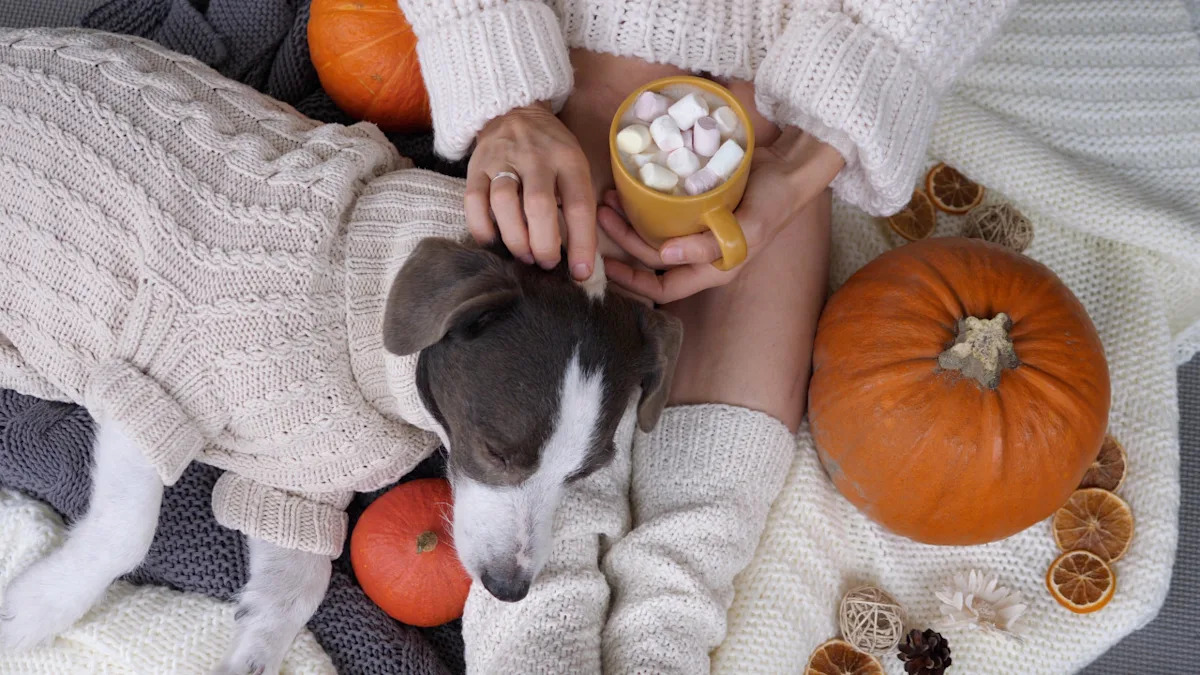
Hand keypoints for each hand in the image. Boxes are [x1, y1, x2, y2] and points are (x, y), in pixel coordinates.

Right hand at [465, 101, 596, 279]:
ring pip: (504, 203)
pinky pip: (473, 202)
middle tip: (548, 263)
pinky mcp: (475, 168)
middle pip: (539, 205)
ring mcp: (502, 161)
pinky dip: (482, 229)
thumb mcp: (574, 167)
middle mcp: (535, 157)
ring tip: (524, 257)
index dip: (582, 243)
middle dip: (544, 243)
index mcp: (568, 159)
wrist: (513, 111)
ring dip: (515, 238)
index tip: (581, 273)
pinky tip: (494, 243)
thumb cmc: (551, 151)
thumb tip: (580, 261)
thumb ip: (576, 205)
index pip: (579, 204)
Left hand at [601, 128, 844, 303]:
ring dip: (628, 218)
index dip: (632, 283)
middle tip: (603, 212)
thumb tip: (664, 256)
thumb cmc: (774, 202)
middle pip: (650, 256)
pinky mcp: (695, 204)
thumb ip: (709, 246)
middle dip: (623, 238)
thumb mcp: (748, 227)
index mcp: (711, 268)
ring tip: (610, 197)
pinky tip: (629, 184)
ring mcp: (696, 228)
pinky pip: (662, 209)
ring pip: (652, 232)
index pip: (662, 289)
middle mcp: (699, 253)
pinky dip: (643, 200)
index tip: (606, 264)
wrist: (789, 166)